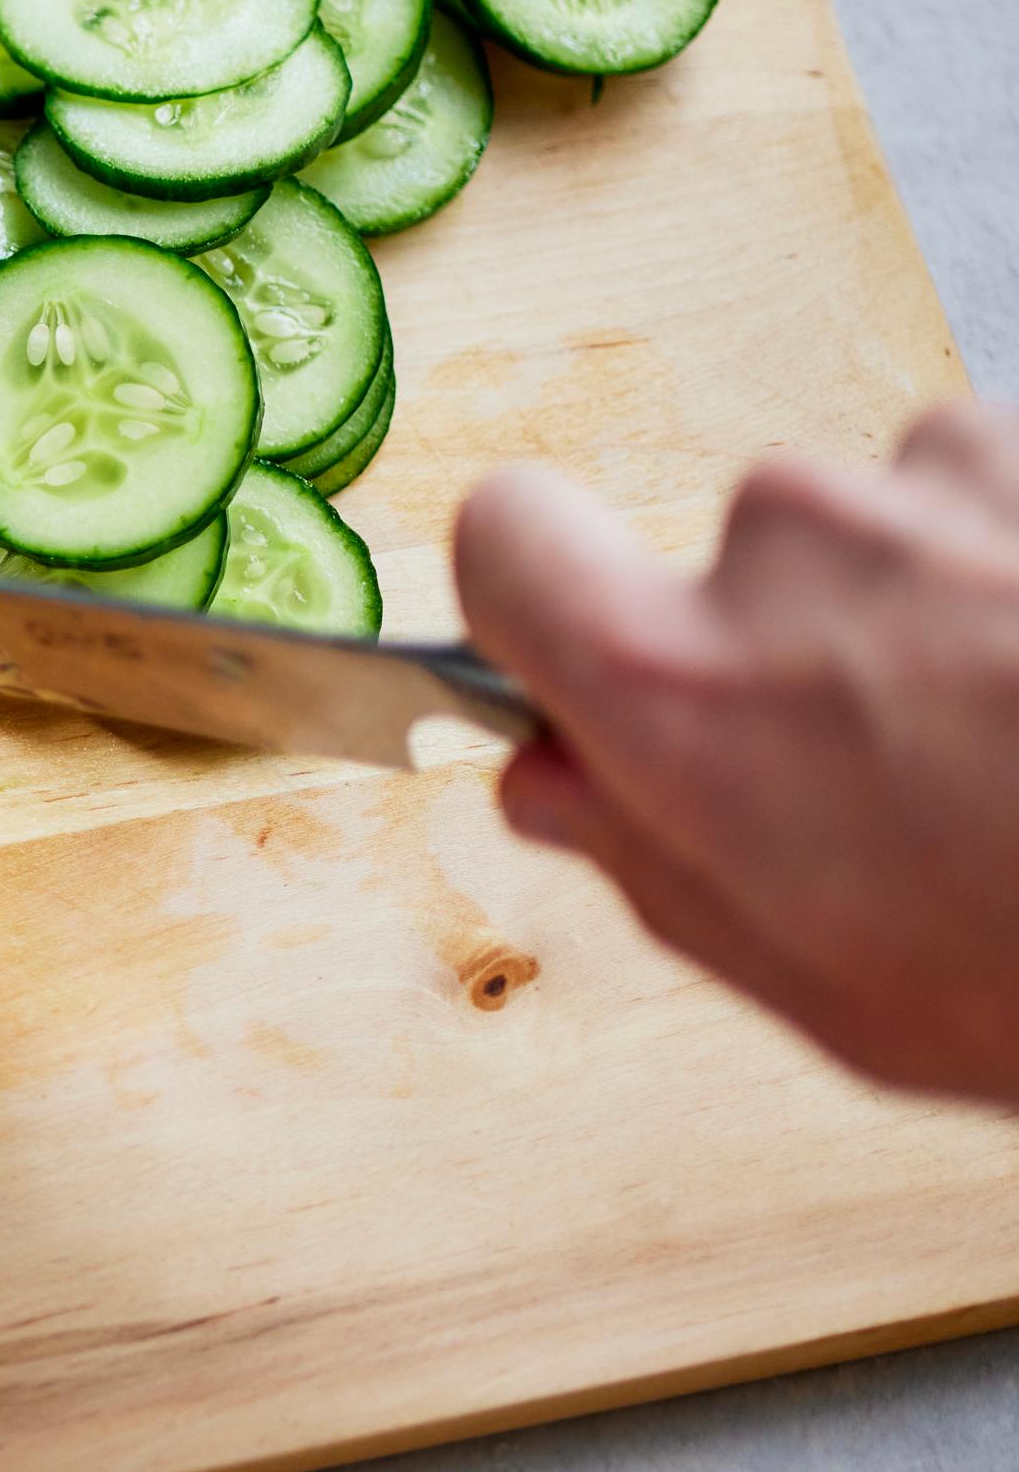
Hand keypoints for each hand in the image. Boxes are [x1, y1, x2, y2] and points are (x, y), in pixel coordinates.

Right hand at [456, 402, 1018, 1101]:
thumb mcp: (834, 992)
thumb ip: (658, 865)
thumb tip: (560, 781)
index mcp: (685, 689)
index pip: (504, 537)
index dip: (538, 595)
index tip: (588, 651)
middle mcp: (796, 545)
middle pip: (739, 548)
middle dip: (809, 642)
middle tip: (920, 773)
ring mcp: (954, 479)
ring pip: (897, 515)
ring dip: (950, 603)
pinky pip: (1016, 491)